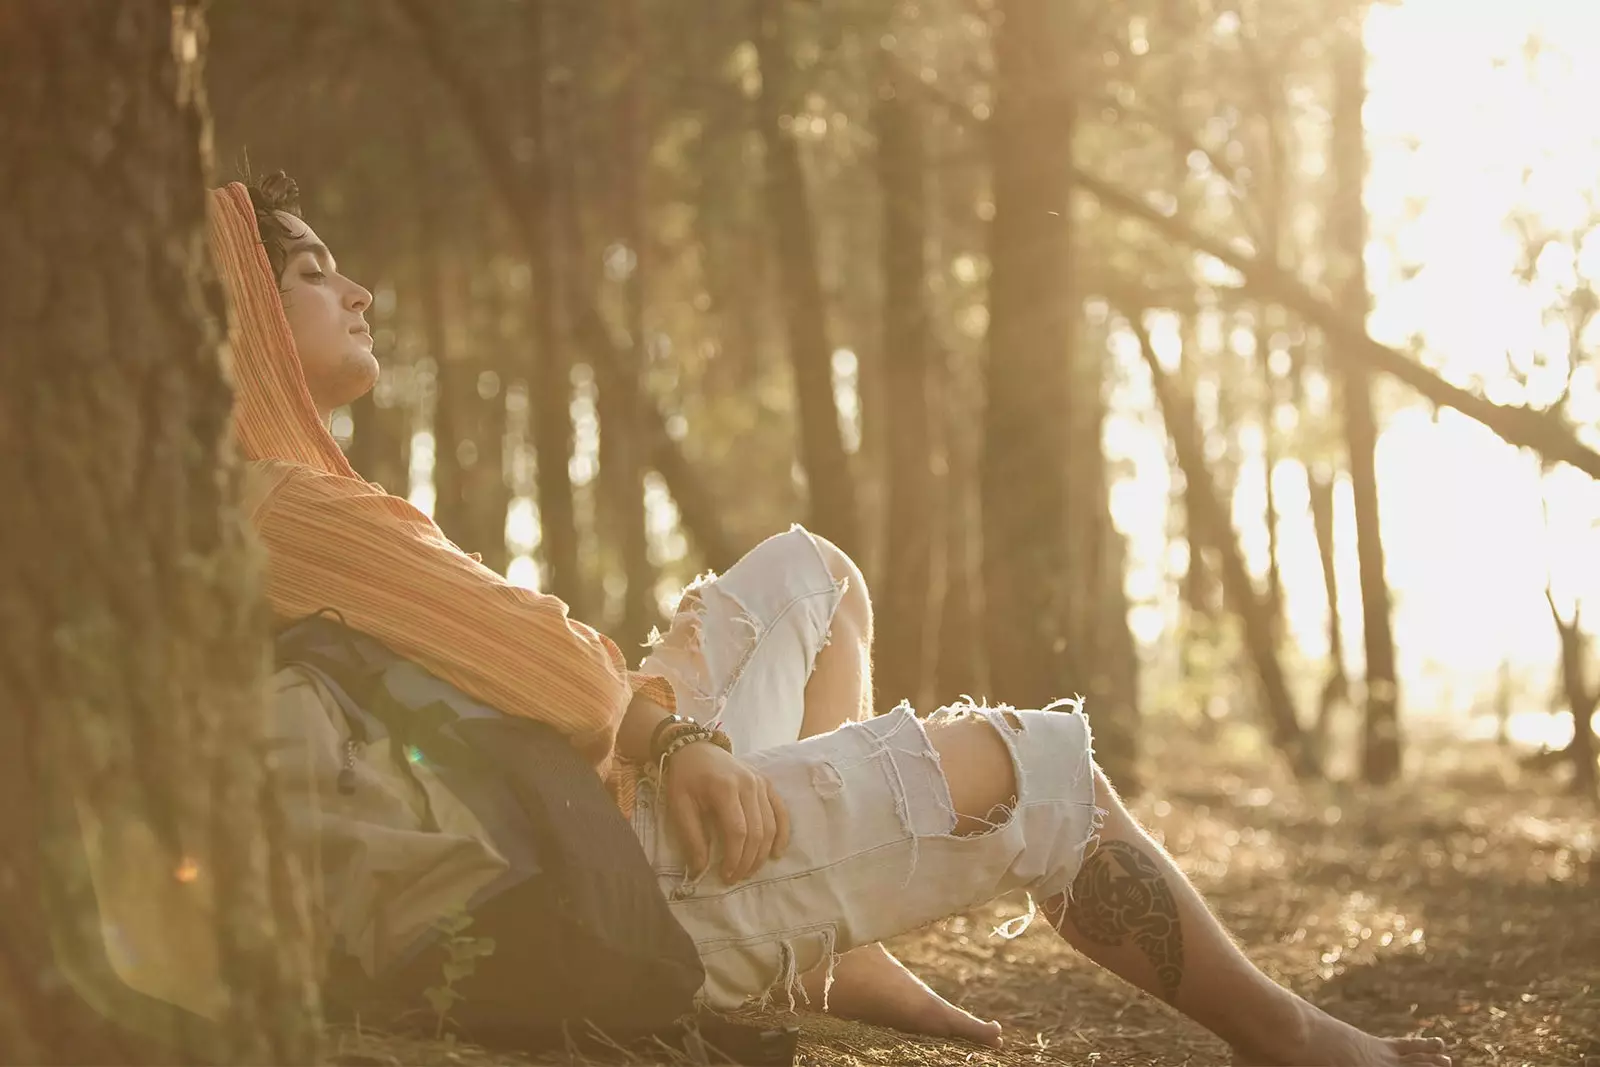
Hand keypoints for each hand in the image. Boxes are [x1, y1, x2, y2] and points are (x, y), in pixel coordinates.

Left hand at [663, 740, 789, 882]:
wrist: (695, 749)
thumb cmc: (685, 778)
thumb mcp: (678, 806)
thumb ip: (691, 837)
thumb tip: (699, 870)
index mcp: (724, 788)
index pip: (737, 831)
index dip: (734, 857)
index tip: (725, 875)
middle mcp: (748, 784)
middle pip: (757, 831)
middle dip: (748, 860)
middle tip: (736, 877)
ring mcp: (761, 783)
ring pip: (771, 825)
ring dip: (763, 853)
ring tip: (749, 870)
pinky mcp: (767, 784)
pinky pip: (781, 812)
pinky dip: (782, 834)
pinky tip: (776, 852)